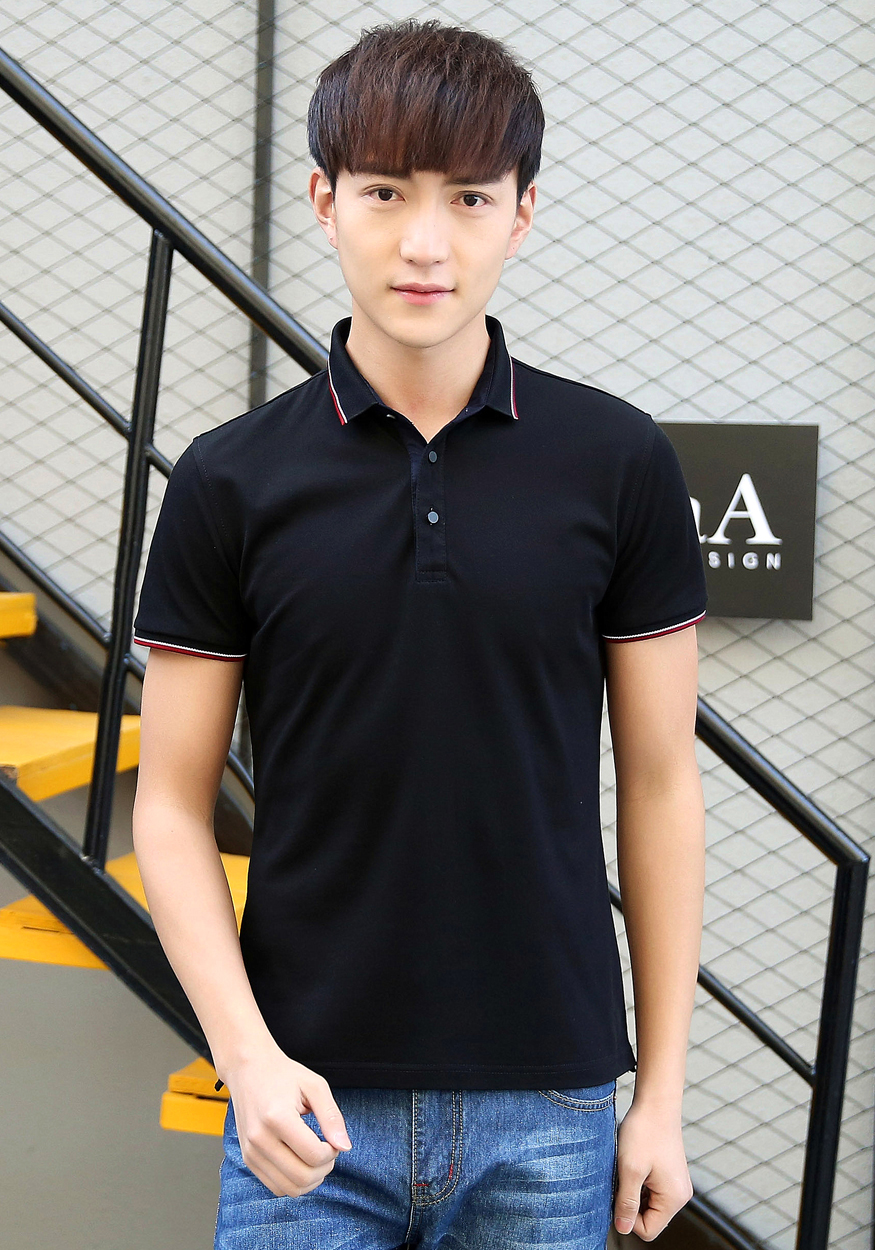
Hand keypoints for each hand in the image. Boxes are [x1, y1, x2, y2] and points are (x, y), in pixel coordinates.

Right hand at [220, 1042, 352, 1197]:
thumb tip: (345, 1147)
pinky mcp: (248, 1160)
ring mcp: (251, 1152)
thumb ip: (332, 1117)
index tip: (332, 1139)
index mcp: (277, 1117)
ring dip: (310, 1180)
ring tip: (315, 1157)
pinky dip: (294, 1182)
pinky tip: (300, 1161)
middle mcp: (259, 1139)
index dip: (332, 1153)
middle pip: (301, 1178)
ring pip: (289, 1189)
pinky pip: (275, 1187)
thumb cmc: (283, 1075)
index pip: (313, 1155)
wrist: (248, 1070)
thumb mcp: (314, 1086)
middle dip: (324, 1169)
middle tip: (328, 1150)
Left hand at [613, 1098, 693, 1238]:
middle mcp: (680, 1195)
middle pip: (649, 1218)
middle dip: (630, 1202)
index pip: (648, 1230)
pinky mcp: (670, 1174)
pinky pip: (652, 1189)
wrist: (656, 1102)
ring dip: (634, 1190)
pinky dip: (639, 1181)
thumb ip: (627, 1203)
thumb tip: (622, 1228)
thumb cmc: (644, 1132)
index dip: (627, 1217)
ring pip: (648, 1203)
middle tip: (622, 1177)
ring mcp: (676, 1184)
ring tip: (628, 1166)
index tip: (618, 1193)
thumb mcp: (630, 1170)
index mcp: (673, 1199)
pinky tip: (634, 1162)